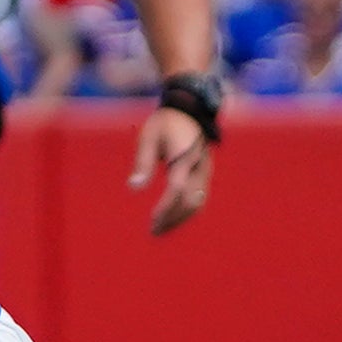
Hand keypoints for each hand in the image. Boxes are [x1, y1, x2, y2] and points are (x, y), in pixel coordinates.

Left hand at [130, 106, 214, 235]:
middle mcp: (198, 167)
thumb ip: (143, 162)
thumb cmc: (165, 123)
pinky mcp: (206, 174)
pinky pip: (200, 198)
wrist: (190, 111)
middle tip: (154, 230)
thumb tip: (134, 187)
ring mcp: (205, 171)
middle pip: (190, 202)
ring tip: (162, 228)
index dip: (166, 208)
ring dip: (181, 218)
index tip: (153, 220)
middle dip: (172, 218)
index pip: (177, 189)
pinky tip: (173, 217)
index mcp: (183, 157)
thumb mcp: (149, 137)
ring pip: (198, 203)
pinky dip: (187, 211)